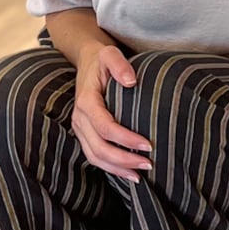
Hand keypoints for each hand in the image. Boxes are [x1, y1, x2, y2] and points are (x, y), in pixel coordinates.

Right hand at [71, 42, 151, 179]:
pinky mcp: (84, 134)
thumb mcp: (110, 53)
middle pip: (99, 148)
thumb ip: (120, 65)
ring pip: (95, 156)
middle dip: (123, 160)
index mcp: (86, 101)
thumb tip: (131, 81)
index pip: (105, 127)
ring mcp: (80, 128)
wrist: (87, 61)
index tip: (148, 145)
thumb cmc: (102, 59)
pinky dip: (110, 168)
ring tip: (139, 176)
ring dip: (117, 169)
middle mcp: (80, 118)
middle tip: (148, 164)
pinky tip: (128, 172)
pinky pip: (94, 156)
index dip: (126, 139)